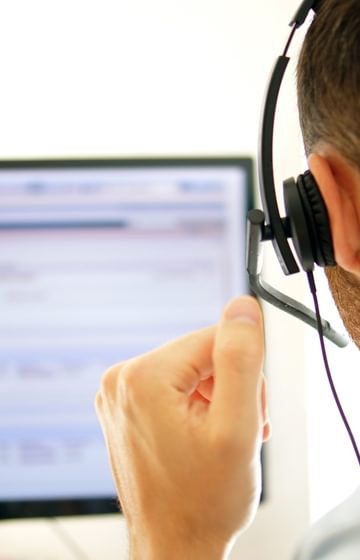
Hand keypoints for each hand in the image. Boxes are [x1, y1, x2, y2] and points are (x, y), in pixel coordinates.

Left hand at [95, 296, 270, 559]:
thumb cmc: (202, 501)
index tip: (248, 411)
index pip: (214, 338)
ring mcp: (118, 396)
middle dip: (229, 388)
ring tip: (223, 439)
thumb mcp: (236, 427)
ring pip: (189, 372)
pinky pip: (172, 389)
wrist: (173, 549)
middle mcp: (120, 380)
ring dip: (215, 400)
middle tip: (240, 430)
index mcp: (142, 377)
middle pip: (200, 355)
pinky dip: (196, 408)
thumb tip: (242, 307)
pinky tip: (204, 438)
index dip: (243, 373)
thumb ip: (241, 360)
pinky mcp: (125, 409)